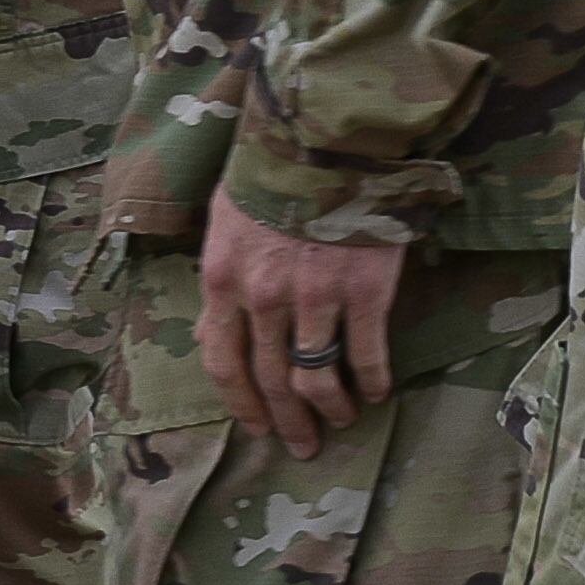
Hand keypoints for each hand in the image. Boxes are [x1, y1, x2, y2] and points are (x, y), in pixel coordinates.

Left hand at [195, 183, 403, 461]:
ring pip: (317, 379)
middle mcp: (264, 298)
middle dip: (287, 421)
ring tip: (341, 421)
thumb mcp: (225, 223)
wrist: (327, 138)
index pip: (222, 361)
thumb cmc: (272, 176)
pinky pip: (365, 356)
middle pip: (270, 380)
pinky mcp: (364, 292)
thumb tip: (209, 332)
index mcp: (224, 280)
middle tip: (302, 447)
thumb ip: (222, 281)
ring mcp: (315, 298)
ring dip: (330, 410)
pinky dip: (370, 382)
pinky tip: (376, 393)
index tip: (257, 426)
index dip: (240, 402)